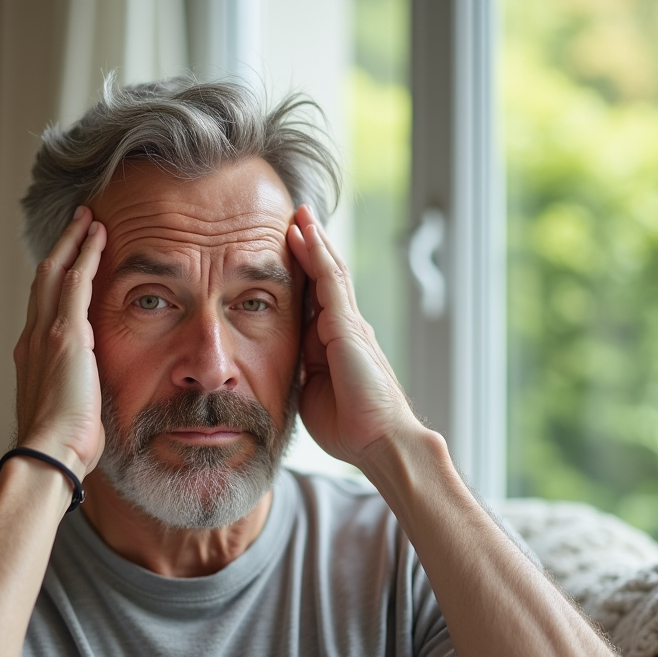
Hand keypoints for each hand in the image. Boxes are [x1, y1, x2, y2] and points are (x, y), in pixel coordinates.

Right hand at [13, 207, 106, 477]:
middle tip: (77, 224)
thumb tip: (88, 400)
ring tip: (88, 220)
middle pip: (44, 280)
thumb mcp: (68, 414)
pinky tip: (98, 236)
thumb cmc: (63, 447)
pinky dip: (86, 254)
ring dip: (73, 242)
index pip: (43, 307)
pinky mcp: (65, 336)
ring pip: (56, 272)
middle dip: (61, 248)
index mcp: (32, 358)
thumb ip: (75, 396)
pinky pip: (76, 282)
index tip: (69, 262)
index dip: (56, 279)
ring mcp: (45, 334)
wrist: (50, 455)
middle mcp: (32, 339)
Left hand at [287, 204, 419, 466]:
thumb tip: (278, 361)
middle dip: (310, 247)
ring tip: (300, 213)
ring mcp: (349, 324)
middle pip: (325, 277)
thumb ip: (302, 370)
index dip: (302, 273)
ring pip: (330, 271)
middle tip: (294, 217)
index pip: (314, 299)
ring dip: (314, 240)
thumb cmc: (349, 428)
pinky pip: (331, 282)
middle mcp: (345, 328)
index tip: (285, 251)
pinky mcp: (348, 327)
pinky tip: (306, 233)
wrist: (379, 443)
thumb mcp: (312, 392)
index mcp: (333, 344)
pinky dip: (318, 255)